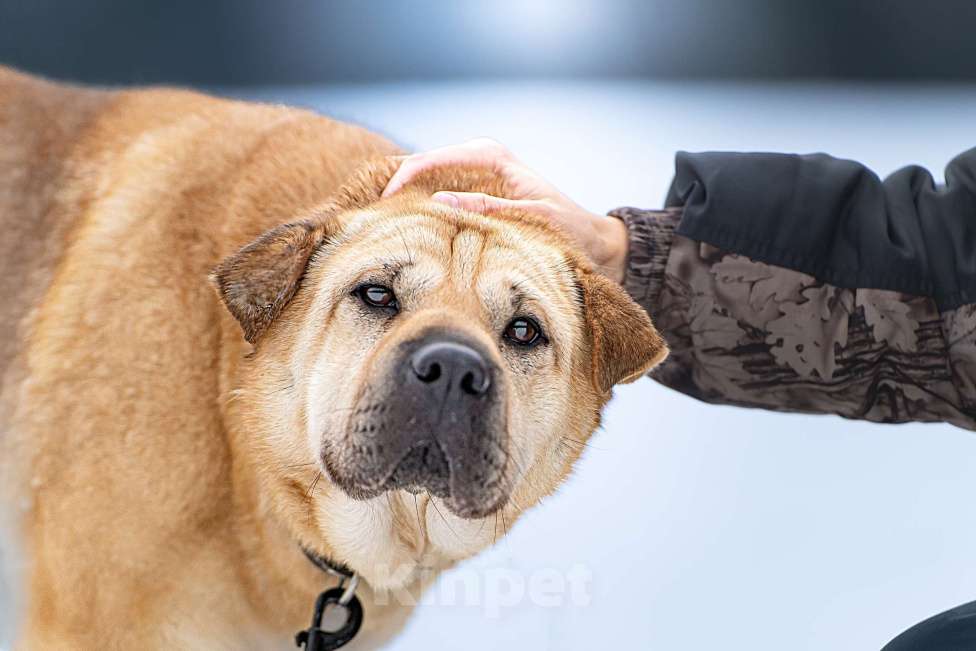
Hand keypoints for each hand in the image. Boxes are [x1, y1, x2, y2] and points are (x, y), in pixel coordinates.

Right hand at [382, 138, 628, 282]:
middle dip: (393, 190)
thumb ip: (489, 209)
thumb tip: (441, 201)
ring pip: (422, 184)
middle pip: (420, 168)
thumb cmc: (568, 230)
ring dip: (401, 203)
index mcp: (491, 157)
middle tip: (368, 218)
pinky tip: (401, 231)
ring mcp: (472, 177)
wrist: (591, 243)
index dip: (402, 180)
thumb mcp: (532, 219)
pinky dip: (416, 212)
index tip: (382, 206)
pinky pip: (434, 198)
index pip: (431, 160)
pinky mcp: (471, 197)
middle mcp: (478, 160)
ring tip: (376, 226)